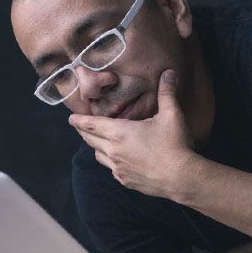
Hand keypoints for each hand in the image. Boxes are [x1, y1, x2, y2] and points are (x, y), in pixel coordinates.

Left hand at [69, 69, 196, 198]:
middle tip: (79, 126)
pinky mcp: (125, 181)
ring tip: (97, 141)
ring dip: (95, 146)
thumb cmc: (174, 145)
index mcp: (119, 132)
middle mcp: (113, 151)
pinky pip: (110, 169)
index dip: (79, 120)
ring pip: (98, 155)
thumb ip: (166, 92)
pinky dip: (109, 161)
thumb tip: (169, 72)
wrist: (181, 177)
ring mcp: (117, 168)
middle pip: (90, 140)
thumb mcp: (171, 115)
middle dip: (83, 131)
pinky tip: (116, 160)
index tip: (70, 118)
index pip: (91, 124)